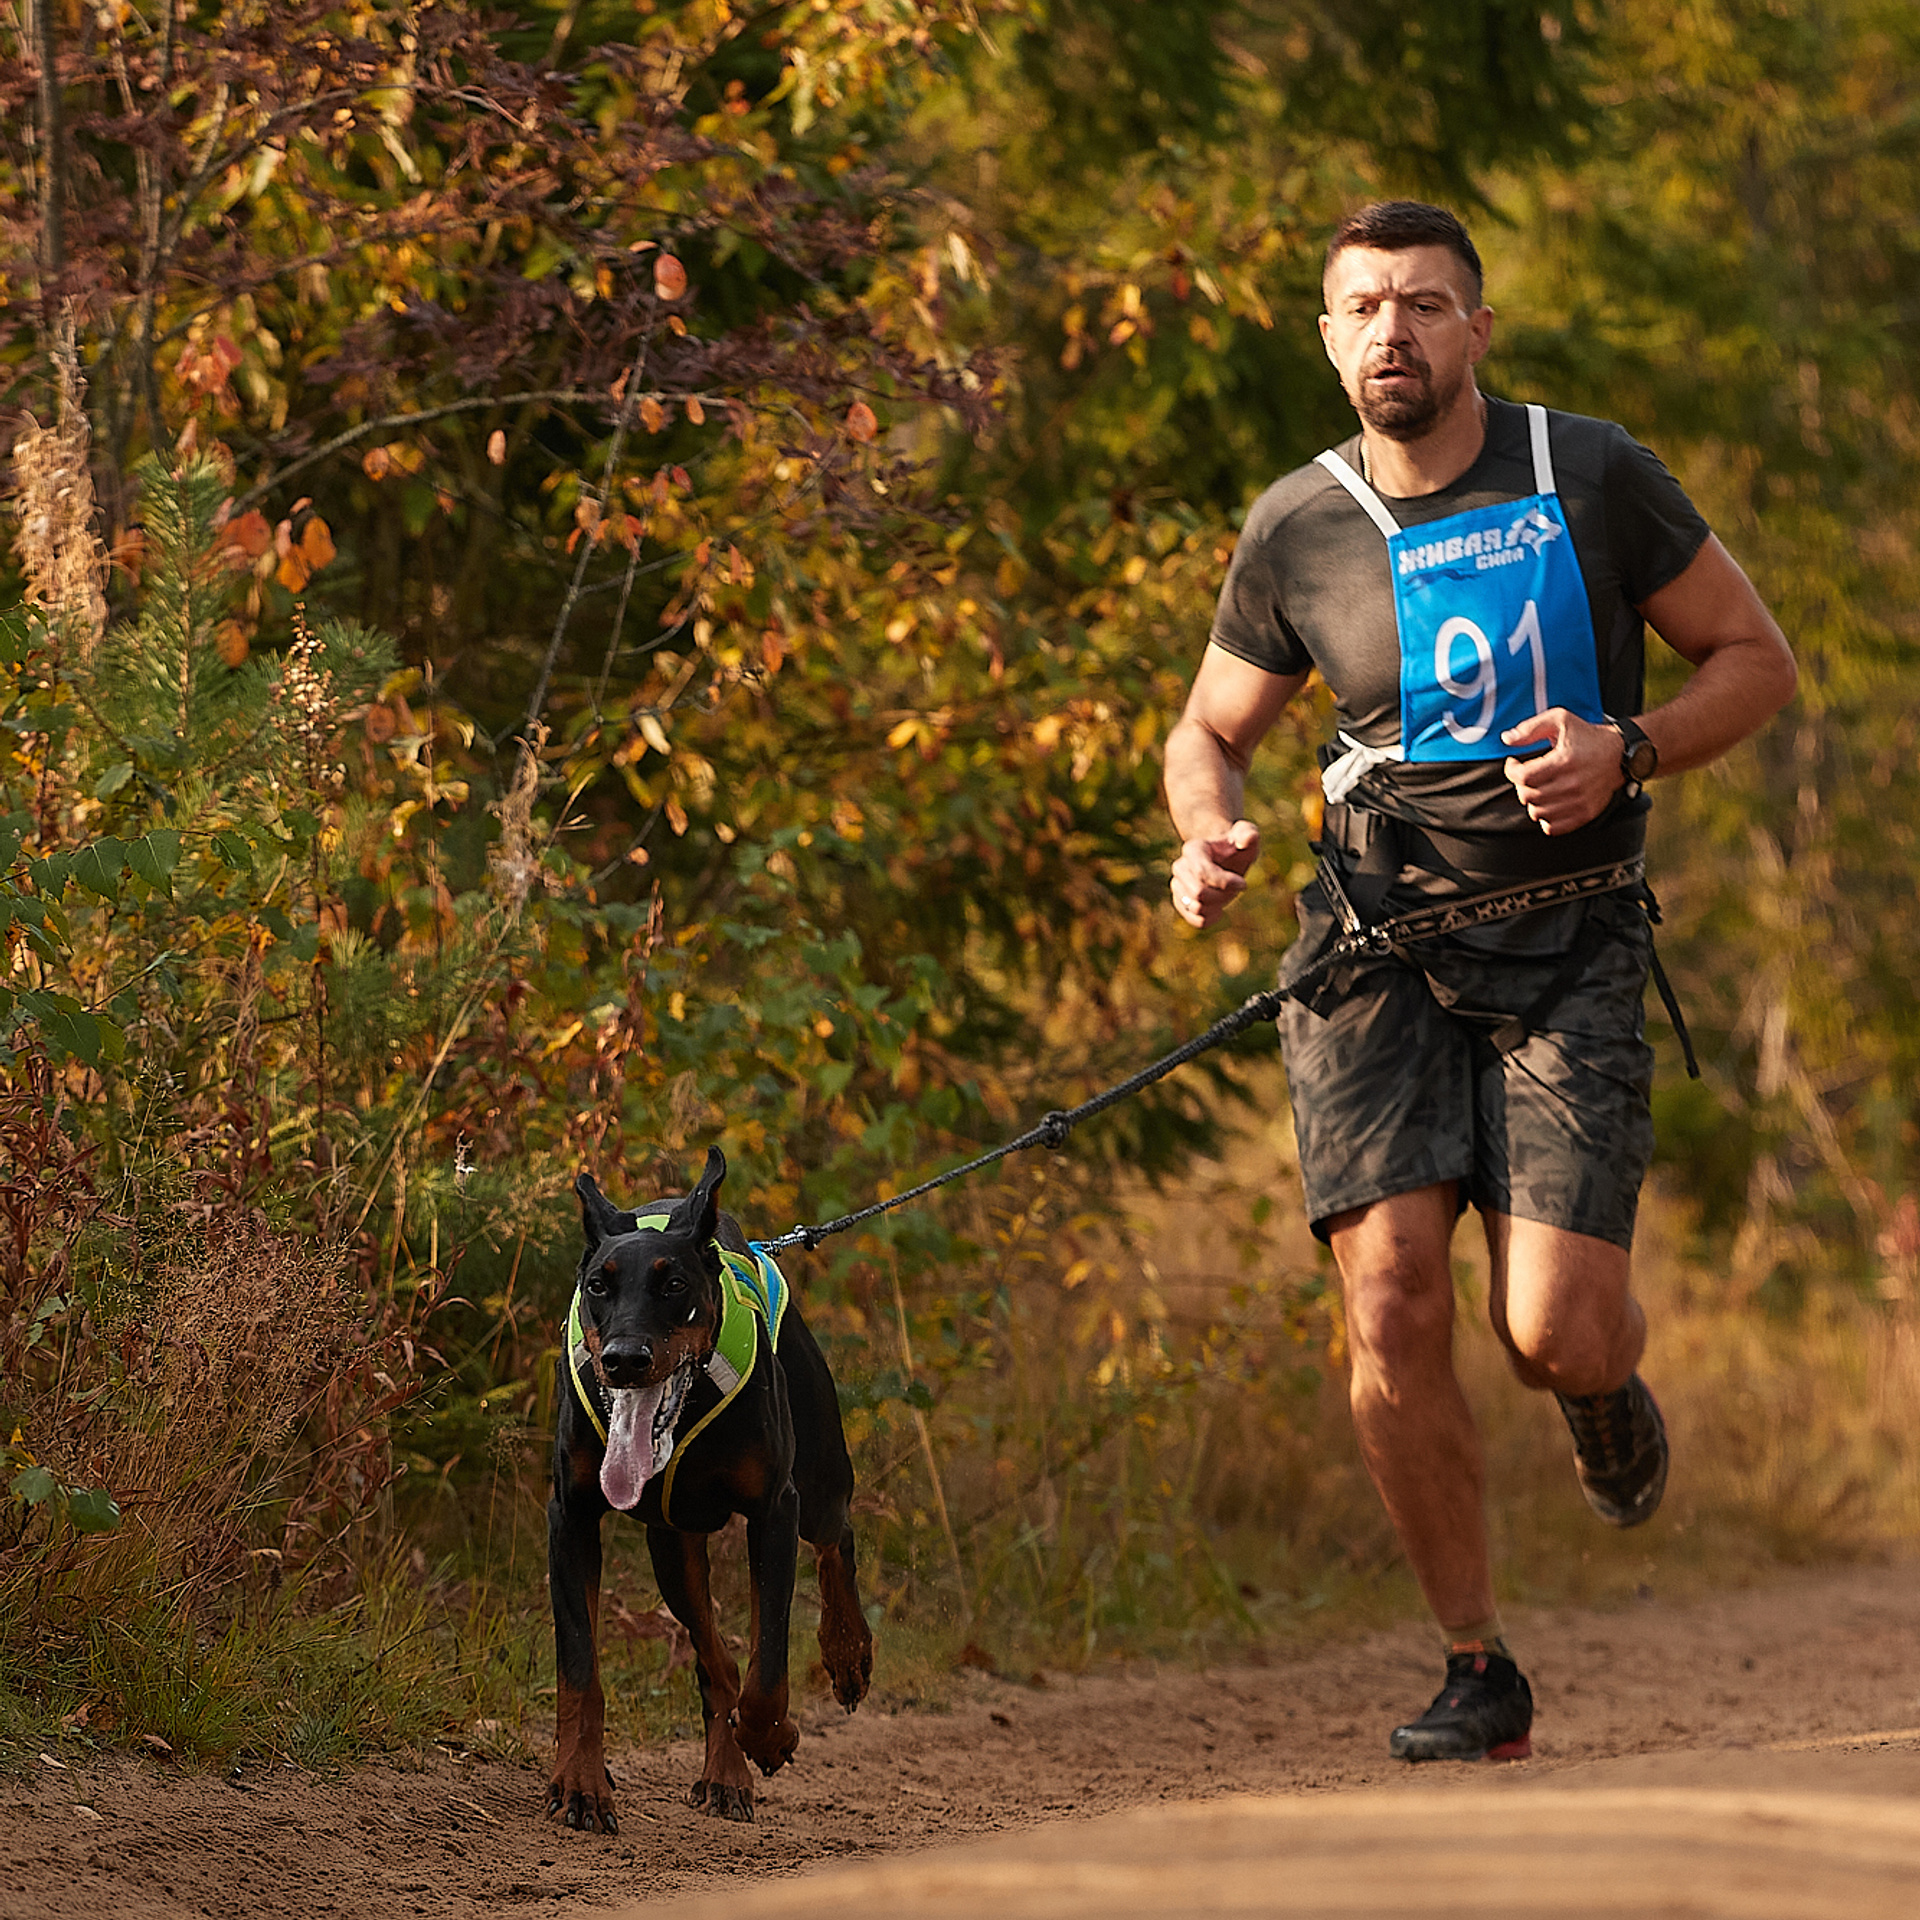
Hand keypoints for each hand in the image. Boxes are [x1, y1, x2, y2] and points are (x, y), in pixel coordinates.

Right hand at [1170, 819, 1259, 926]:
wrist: (1225, 860)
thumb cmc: (1237, 847)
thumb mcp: (1246, 835)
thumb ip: (1248, 833)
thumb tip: (1248, 839)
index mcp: (1193, 849)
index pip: (1202, 873)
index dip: (1225, 883)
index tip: (1243, 883)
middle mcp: (1180, 867)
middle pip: (1199, 894)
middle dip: (1222, 895)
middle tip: (1235, 888)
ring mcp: (1177, 886)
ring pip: (1197, 909)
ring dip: (1218, 905)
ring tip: (1226, 894)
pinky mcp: (1181, 903)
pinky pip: (1196, 920)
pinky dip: (1212, 918)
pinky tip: (1219, 908)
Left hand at [1501, 709, 1621, 835]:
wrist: (1621, 754)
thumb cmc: (1588, 736)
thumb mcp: (1560, 720)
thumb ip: (1531, 728)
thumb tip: (1506, 739)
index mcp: (1564, 761)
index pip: (1523, 777)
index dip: (1511, 771)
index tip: (1513, 764)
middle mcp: (1572, 784)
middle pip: (1528, 796)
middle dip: (1520, 785)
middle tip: (1526, 776)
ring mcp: (1580, 801)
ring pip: (1537, 813)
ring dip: (1532, 801)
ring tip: (1538, 788)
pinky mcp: (1586, 813)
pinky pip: (1554, 827)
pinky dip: (1545, 818)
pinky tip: (1548, 804)